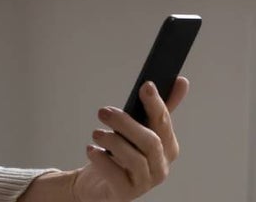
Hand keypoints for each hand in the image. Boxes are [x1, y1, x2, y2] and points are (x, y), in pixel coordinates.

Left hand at [72, 76, 189, 201]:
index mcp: (167, 147)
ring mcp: (145, 182)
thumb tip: (180, 81)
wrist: (98, 183)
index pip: (164, 123)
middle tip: (103, 111)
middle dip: (125, 122)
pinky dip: (101, 160)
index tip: (146, 85)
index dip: (156, 104)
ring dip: (112, 141)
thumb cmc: (121, 153)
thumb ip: (157, 108)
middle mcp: (160, 166)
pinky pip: (116, 176)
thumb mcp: (137, 128)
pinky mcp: (126, 193)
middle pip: (150, 141)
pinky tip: (92, 150)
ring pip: (134, 158)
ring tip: (96, 134)